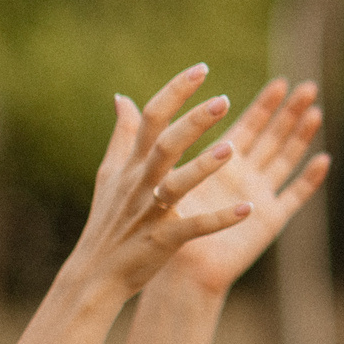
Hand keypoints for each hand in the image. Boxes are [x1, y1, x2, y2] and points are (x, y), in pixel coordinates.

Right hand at [71, 65, 253, 299]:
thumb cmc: (107, 220)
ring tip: (233, 150)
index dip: (175, 91)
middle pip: (164, 144)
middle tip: (224, 100)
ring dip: (203, 168)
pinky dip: (220, 220)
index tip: (202, 68)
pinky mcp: (163, 240)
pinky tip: (248, 210)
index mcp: (131, 163)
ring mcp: (151, 211)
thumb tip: (122, 97)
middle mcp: (140, 182)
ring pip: (176, 184)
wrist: (94, 275)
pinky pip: (194, 227)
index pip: (151, 118)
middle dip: (192, 122)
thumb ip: (122, 134)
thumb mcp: (110, 174)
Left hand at [160, 77, 327, 296]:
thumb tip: (120, 97)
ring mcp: (257, 196)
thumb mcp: (146, 171)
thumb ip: (141, 135)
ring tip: (316, 111)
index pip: (247, 126)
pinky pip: (293, 197)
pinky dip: (309, 180)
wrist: (169, 269)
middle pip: (272, 137)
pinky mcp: (267, 221)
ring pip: (285, 159)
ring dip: (301, 136)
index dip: (264, 106)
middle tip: (307, 86)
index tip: (279, 83)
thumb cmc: (155, 224)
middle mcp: (242, 176)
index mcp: (219, 164)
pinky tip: (323, 160)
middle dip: (288, 112)